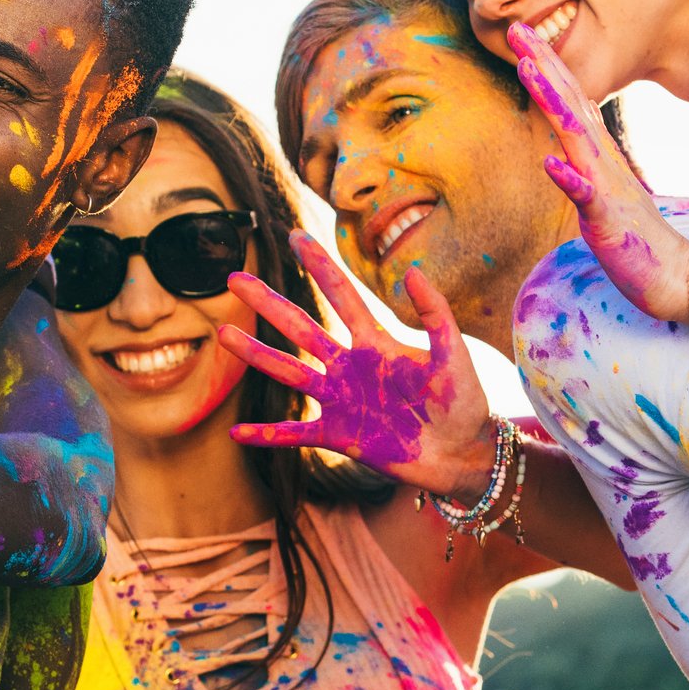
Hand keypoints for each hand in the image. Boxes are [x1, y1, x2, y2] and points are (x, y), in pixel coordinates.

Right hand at [218, 229, 495, 500]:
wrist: (464, 454)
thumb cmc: (464, 403)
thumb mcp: (454, 354)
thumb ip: (435, 314)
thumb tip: (412, 270)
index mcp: (375, 343)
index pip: (341, 295)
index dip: (318, 265)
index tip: (295, 235)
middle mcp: (349, 367)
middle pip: (300, 328)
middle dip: (268, 304)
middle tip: (235, 279)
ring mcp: (340, 401)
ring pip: (288, 373)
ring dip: (256, 356)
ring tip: (224, 336)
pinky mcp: (338, 436)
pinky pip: (294, 435)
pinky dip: (266, 435)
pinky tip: (236, 433)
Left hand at [510, 21, 688, 318]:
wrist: (669, 272)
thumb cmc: (630, 232)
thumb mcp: (601, 186)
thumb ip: (585, 157)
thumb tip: (567, 132)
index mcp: (597, 152)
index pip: (569, 97)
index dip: (546, 63)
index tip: (521, 32)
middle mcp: (601, 158)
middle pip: (569, 100)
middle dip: (542, 62)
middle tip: (515, 27)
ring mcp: (604, 184)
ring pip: (574, 135)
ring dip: (552, 101)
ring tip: (528, 70)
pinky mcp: (605, 216)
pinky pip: (584, 195)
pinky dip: (568, 177)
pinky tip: (550, 163)